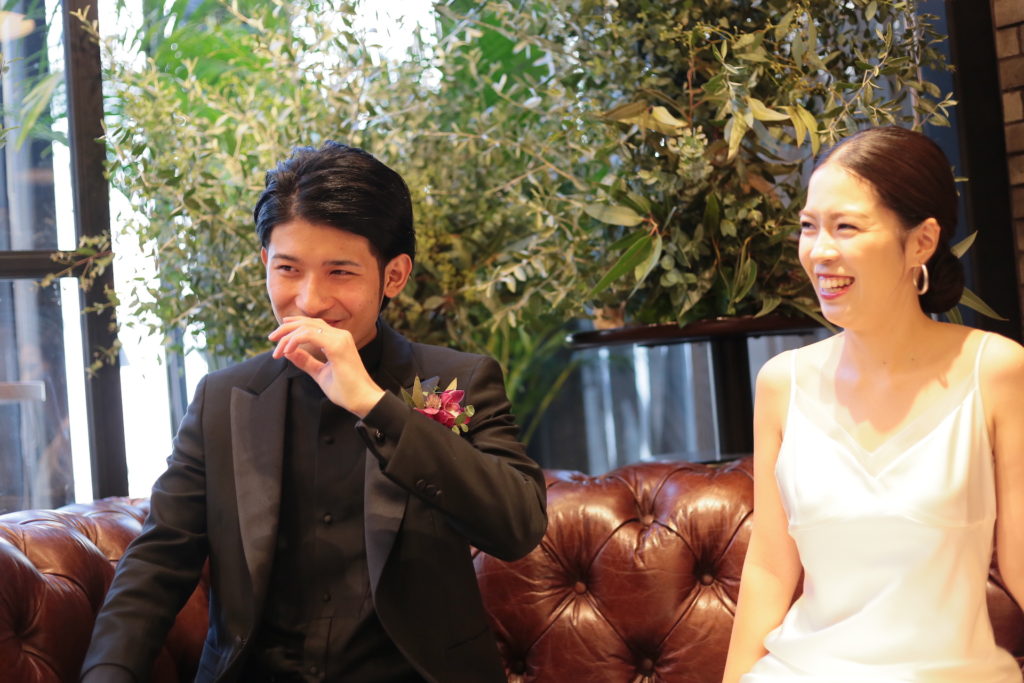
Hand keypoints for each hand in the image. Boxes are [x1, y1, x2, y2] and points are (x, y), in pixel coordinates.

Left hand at [268, 316, 384, 416]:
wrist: (363, 400)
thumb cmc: (346, 389)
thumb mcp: (320, 373)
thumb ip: (305, 361)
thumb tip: (289, 352)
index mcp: (338, 339)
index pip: (313, 324)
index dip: (293, 326)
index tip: (278, 337)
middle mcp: (340, 335)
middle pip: (307, 322)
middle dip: (286, 328)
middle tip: (271, 338)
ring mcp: (339, 339)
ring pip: (306, 327)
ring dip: (287, 336)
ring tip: (277, 348)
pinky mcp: (336, 346)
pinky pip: (309, 335)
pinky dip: (295, 341)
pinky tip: (287, 350)